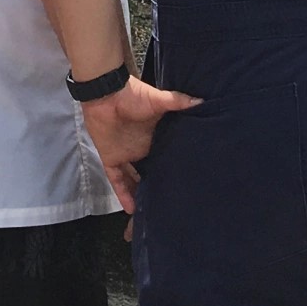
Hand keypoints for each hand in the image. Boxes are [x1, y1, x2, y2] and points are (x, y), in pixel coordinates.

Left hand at [79, 76, 199, 212]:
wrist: (105, 93)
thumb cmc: (132, 96)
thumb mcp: (158, 100)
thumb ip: (177, 102)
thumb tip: (202, 102)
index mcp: (154, 137)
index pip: (165, 156)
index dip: (172, 167)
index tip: (186, 183)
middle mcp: (141, 149)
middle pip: (150, 171)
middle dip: (158, 185)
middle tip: (171, 204)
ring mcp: (126, 155)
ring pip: (134, 180)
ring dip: (141, 193)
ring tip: (153, 212)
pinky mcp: (111, 158)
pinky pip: (117, 180)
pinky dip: (123, 194)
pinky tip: (132, 208)